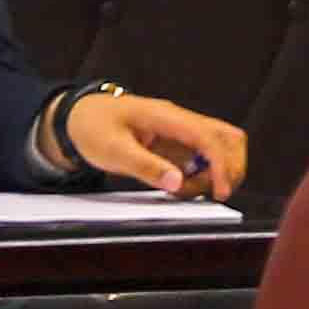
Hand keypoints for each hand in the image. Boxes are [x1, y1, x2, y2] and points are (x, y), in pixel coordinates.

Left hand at [64, 91, 247, 200]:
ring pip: (220, 148)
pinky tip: (180, 186)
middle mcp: (178, 121)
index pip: (208, 137)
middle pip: (227, 137)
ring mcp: (180, 132)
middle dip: (229, 167)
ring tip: (184, 190)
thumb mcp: (112, 150)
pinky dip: (202, 176)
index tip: (220, 191)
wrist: (78, 118)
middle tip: (211, 192)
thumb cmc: (93, 127)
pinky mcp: (176, 144)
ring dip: (214, 174)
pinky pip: (203, 159)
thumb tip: (177, 182)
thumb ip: (145, 166)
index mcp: (165, 116)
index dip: (221, 165)